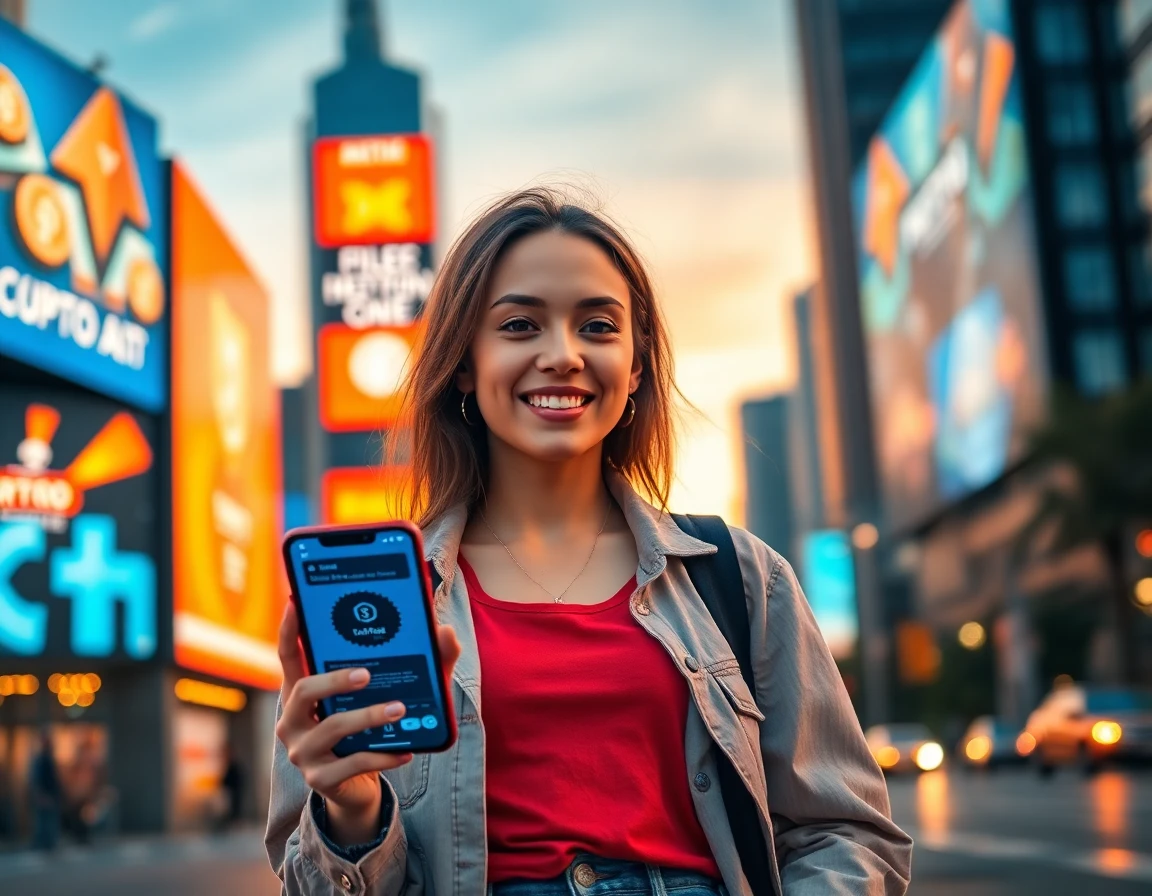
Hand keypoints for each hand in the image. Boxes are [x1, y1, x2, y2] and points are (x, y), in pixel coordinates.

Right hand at [275, 602, 460, 845]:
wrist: (354, 788)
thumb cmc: (365, 731)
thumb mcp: (377, 697)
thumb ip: (412, 665)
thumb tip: (445, 633)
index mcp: (300, 694)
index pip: (288, 656)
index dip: (290, 629)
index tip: (297, 602)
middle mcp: (292, 721)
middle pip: (305, 690)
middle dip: (335, 680)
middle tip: (367, 674)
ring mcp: (303, 752)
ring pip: (333, 728)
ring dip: (369, 717)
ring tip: (399, 710)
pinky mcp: (320, 780)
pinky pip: (354, 763)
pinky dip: (384, 756)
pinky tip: (407, 751)